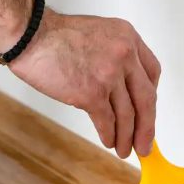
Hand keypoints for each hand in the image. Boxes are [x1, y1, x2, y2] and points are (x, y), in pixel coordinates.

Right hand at [8, 11, 160, 158]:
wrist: (31, 35)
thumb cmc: (56, 35)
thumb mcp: (98, 33)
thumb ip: (114, 54)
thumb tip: (121, 86)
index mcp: (128, 37)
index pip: (152, 72)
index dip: (150, 95)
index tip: (147, 111)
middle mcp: (124, 55)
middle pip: (146, 98)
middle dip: (147, 126)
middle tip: (145, 144)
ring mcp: (109, 75)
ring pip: (127, 114)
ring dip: (127, 137)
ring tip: (124, 149)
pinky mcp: (91, 93)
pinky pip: (107, 120)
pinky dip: (109, 134)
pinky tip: (108, 141)